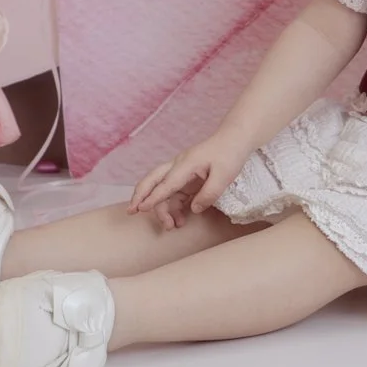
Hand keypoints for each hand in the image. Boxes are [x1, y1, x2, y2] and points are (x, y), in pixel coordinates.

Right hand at [127, 131, 255, 229]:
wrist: (234, 139)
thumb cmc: (229, 154)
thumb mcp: (224, 176)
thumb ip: (208, 194)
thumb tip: (193, 209)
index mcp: (186, 164)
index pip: (166, 183)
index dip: (153, 197)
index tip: (140, 209)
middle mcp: (178, 167)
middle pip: (152, 180)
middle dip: (140, 196)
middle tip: (132, 212)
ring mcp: (180, 172)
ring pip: (162, 190)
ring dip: (162, 208)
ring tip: (170, 227)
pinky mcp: (185, 178)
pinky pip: (173, 194)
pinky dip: (173, 207)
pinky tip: (179, 220)